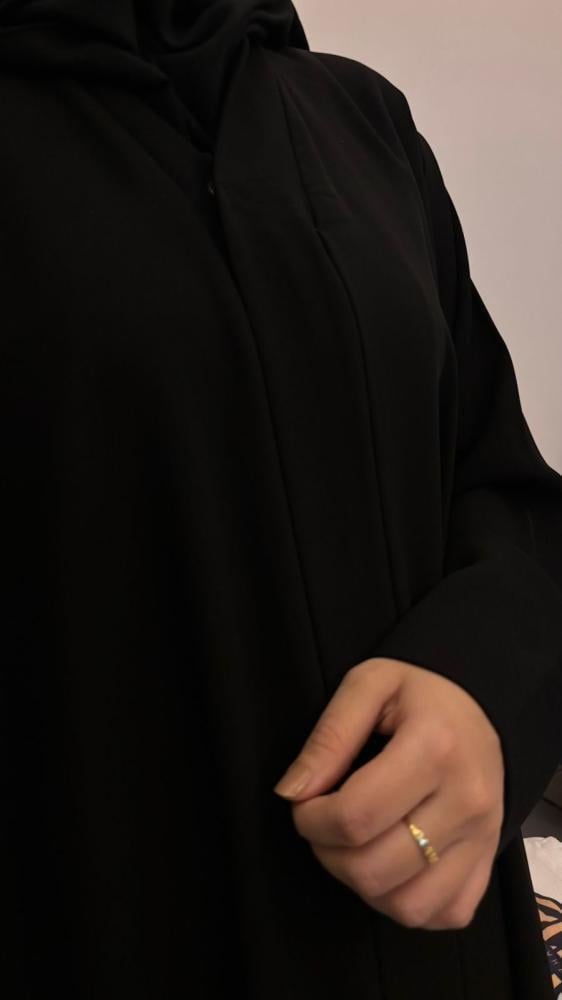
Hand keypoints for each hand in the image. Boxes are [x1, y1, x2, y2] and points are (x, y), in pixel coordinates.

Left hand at [273, 656, 504, 930]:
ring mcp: (482, 839)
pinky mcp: (489, 863)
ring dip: (362, 884)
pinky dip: (406, 903)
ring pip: (407, 905)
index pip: (355, 816)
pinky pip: (443, 914)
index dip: (311, 819)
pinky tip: (390, 865)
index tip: (304, 801)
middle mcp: (466, 801)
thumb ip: (328, 736)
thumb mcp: (368, 685)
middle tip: (323, 822)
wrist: (482, 707)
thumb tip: (292, 792)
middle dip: (327, 854)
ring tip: (353, 844)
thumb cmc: (419, 692)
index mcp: (434, 748)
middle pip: (374, 869)